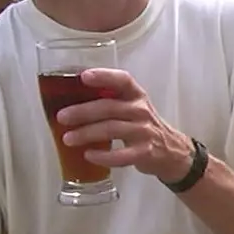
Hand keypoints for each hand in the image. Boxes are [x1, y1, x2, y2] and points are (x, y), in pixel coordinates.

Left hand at [57, 68, 191, 182]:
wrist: (171, 151)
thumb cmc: (142, 126)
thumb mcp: (131, 107)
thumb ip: (108, 101)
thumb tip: (67, 102)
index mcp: (136, 95)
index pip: (122, 80)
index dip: (104, 76)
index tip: (84, 77)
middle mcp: (141, 110)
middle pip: (109, 107)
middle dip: (83, 111)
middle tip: (62, 117)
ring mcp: (144, 131)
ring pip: (112, 129)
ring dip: (87, 134)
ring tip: (68, 139)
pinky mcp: (144, 152)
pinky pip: (121, 155)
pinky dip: (103, 156)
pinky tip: (88, 155)